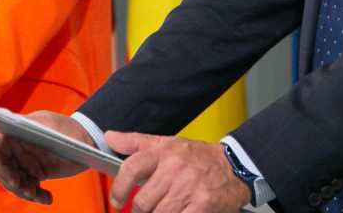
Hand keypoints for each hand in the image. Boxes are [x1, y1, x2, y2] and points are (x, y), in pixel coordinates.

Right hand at [0, 110, 90, 204]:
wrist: (86, 142)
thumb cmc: (72, 131)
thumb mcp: (59, 130)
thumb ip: (43, 134)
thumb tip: (30, 135)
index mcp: (18, 132)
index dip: (1, 167)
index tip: (15, 180)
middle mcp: (18, 148)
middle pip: (3, 171)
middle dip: (15, 185)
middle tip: (30, 192)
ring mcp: (25, 161)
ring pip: (15, 183)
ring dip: (26, 193)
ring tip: (42, 196)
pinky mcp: (34, 173)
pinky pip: (28, 188)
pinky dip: (37, 196)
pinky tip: (48, 198)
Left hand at [106, 131, 250, 212]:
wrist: (234, 166)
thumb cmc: (197, 156)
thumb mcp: (167, 143)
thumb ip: (136, 142)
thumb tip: (109, 137)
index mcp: (163, 151)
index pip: (132, 168)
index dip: (119, 188)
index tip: (116, 200)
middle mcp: (175, 168)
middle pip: (142, 201)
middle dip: (140, 210)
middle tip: (145, 210)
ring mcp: (189, 187)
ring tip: (163, 210)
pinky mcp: (202, 204)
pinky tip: (178, 212)